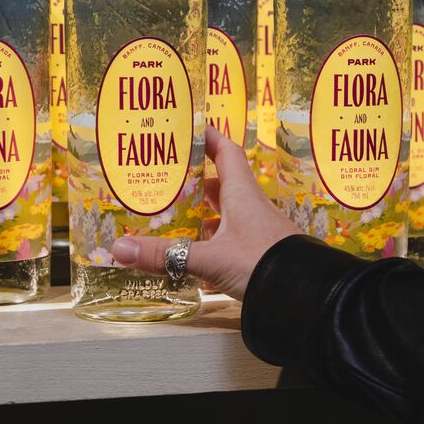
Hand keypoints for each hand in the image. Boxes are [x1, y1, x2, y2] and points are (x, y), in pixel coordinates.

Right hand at [111, 127, 299, 299]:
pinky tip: (194, 255)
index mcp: (242, 194)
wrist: (305, 295)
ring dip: (203, 214)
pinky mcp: (261, 253)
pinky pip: (232, 240)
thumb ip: (165, 255)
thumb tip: (118, 249)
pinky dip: (212, 243)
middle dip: (195, 181)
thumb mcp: (209, 259)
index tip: (188, 127)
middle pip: (222, 184)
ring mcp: (258, 231)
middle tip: (167, 179)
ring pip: (226, 214)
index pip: (226, 153)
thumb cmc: (263, 263)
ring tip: (172, 217)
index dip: (208, 138)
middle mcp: (252, 207)